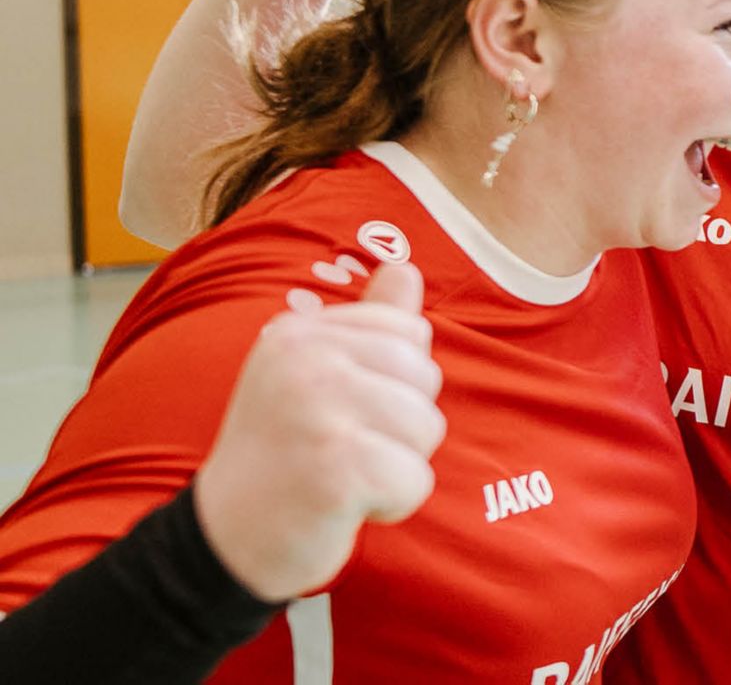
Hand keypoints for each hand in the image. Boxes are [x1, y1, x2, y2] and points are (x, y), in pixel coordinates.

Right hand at [194, 262, 445, 601]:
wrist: (225, 541)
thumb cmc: (284, 455)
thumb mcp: (315, 376)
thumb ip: (367, 324)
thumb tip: (405, 268)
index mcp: (300, 332)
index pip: (410, 334)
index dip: (394, 383)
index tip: (340, 412)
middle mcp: (304, 360)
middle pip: (425, 378)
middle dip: (401, 426)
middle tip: (339, 449)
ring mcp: (318, 411)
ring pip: (427, 428)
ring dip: (397, 465)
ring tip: (341, 474)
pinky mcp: (337, 468)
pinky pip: (415, 479)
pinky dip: (392, 503)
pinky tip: (344, 505)